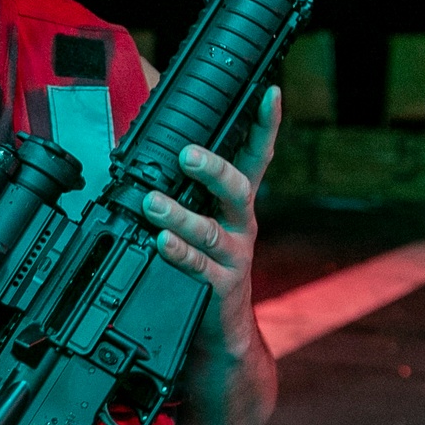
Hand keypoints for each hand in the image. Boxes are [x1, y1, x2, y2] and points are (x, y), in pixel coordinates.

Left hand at [141, 85, 281, 351]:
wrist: (222, 330)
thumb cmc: (208, 267)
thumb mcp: (205, 224)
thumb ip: (189, 192)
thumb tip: (153, 153)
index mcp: (238, 206)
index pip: (257, 158)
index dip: (267, 126)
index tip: (271, 94)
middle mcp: (242, 226)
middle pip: (238, 190)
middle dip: (215, 169)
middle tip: (187, 154)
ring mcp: (234, 257)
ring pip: (210, 230)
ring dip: (180, 214)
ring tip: (153, 203)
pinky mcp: (220, 287)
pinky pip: (199, 267)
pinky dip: (179, 253)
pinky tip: (161, 242)